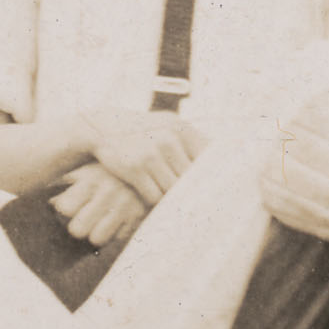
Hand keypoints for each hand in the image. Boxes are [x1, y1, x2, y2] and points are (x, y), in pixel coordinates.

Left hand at [52, 164, 150, 246]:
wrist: (155, 163)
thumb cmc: (111, 169)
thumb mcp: (88, 167)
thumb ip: (64, 179)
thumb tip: (42, 193)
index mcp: (91, 179)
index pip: (64, 208)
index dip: (64, 209)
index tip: (69, 205)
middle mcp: (107, 194)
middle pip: (77, 229)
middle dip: (78, 226)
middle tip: (84, 218)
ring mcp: (125, 207)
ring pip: (97, 239)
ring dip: (96, 234)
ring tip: (100, 223)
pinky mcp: (139, 217)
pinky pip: (118, 239)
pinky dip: (116, 234)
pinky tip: (117, 222)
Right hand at [81, 108, 206, 205]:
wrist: (104, 126)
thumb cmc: (144, 129)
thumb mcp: (169, 125)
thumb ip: (192, 140)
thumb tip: (224, 157)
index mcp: (182, 129)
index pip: (208, 160)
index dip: (210, 177)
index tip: (214, 191)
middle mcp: (169, 139)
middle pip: (191, 178)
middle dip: (190, 191)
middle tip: (193, 203)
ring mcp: (151, 154)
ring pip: (173, 190)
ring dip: (171, 197)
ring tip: (171, 200)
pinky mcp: (134, 169)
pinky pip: (155, 196)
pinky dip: (155, 200)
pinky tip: (152, 196)